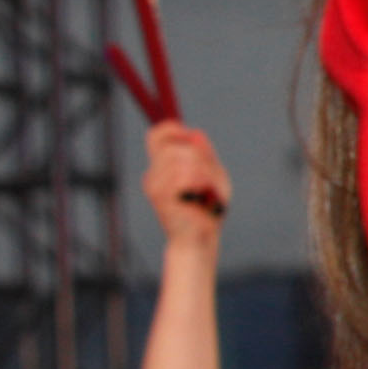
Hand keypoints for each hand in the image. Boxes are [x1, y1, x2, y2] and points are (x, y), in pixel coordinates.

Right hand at [143, 119, 228, 237]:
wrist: (198, 239)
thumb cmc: (207, 208)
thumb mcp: (213, 175)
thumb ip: (204, 154)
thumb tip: (195, 133)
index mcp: (164, 166)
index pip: (158, 135)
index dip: (173, 130)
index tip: (189, 137)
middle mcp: (154, 173)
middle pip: (174, 144)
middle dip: (198, 156)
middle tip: (207, 178)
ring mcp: (154, 184)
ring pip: (182, 157)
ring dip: (203, 171)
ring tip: (205, 190)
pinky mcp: (159, 195)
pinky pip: (185, 174)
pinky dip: (200, 183)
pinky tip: (200, 197)